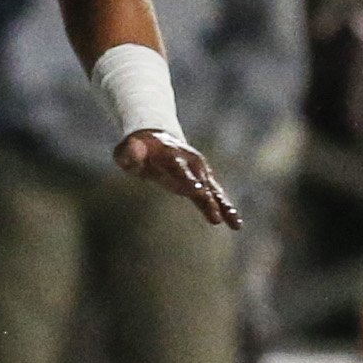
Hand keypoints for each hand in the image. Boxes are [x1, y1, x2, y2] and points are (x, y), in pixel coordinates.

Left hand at [116, 130, 239, 227]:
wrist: (156, 138)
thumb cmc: (136, 149)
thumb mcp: (127, 150)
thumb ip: (130, 152)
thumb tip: (134, 147)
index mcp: (170, 155)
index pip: (180, 168)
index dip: (189, 180)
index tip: (199, 192)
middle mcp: (190, 162)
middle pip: (201, 181)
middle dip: (209, 198)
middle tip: (217, 215)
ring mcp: (199, 171)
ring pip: (214, 189)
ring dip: (224, 205)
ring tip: (235, 223)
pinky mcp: (203, 180)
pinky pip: (216, 195)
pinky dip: (225, 207)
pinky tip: (236, 224)